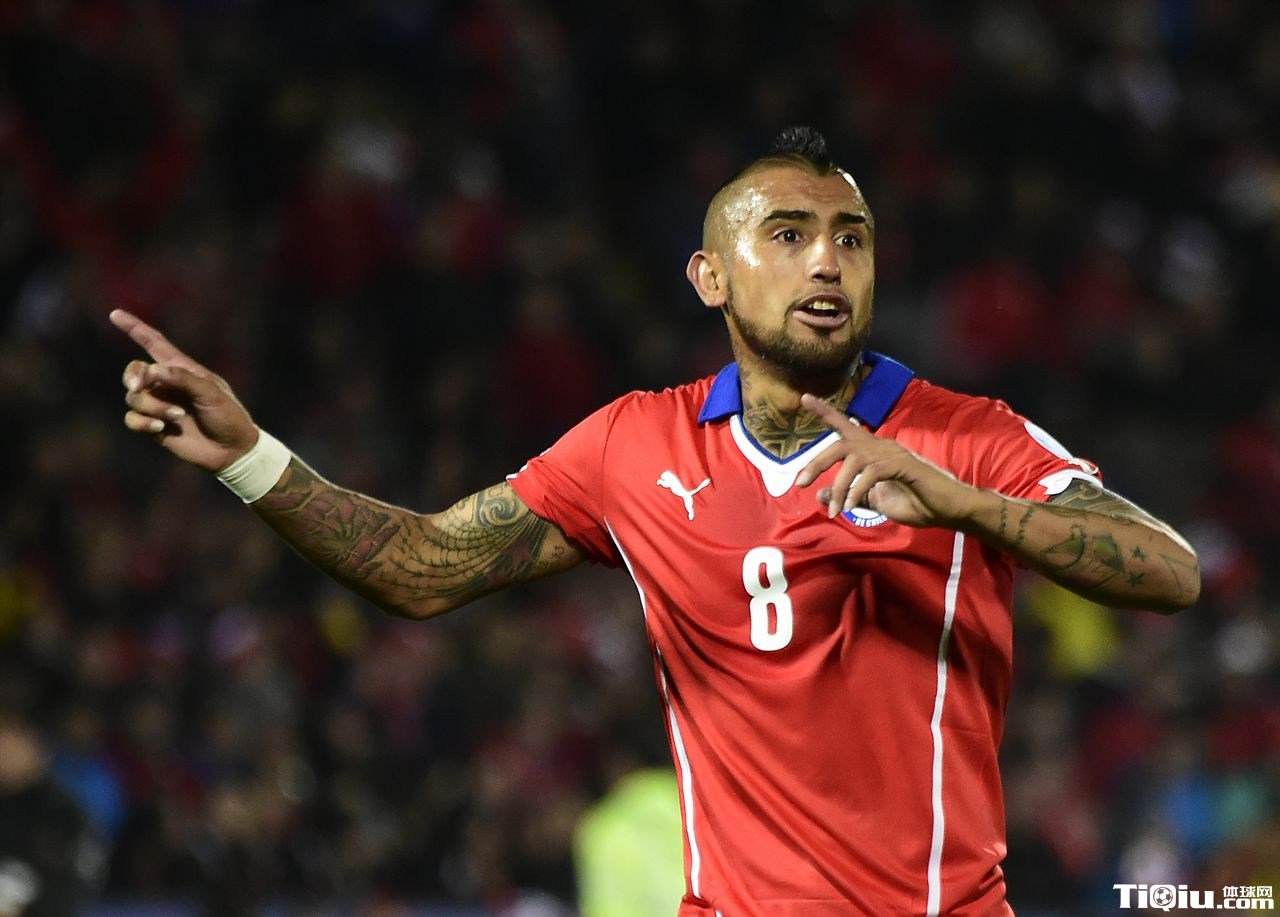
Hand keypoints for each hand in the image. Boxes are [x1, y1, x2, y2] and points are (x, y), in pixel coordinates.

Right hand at [110, 309, 258, 472]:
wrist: (231, 450)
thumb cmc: (228, 416)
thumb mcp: (211, 392)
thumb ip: (182, 378)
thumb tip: (152, 369)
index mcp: (182, 369)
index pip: (154, 343)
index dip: (135, 328)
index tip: (115, 314)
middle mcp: (167, 385)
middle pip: (134, 370)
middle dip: (132, 375)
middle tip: (138, 385)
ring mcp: (159, 405)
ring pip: (133, 397)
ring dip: (151, 405)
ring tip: (176, 416)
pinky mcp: (154, 425)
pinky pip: (132, 418)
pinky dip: (142, 421)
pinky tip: (160, 427)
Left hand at [794, 393, 979, 526]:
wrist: (949, 510)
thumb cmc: (917, 503)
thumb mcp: (875, 502)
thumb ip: (850, 495)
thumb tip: (820, 494)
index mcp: (874, 451)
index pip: (846, 427)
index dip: (825, 412)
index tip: (804, 398)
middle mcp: (882, 446)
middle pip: (841, 444)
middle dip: (817, 463)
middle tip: (799, 483)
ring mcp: (894, 454)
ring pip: (854, 460)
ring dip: (839, 487)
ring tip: (834, 510)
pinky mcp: (904, 466)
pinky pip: (871, 473)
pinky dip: (857, 491)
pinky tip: (852, 507)